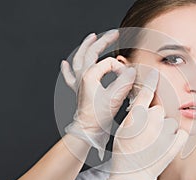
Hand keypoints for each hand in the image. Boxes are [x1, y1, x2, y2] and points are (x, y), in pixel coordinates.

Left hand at [61, 30, 135, 159]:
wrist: (87, 129)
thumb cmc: (99, 116)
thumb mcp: (116, 97)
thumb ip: (125, 80)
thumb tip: (131, 70)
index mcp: (90, 75)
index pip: (109, 63)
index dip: (121, 68)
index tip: (129, 77)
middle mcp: (82, 75)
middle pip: (91, 52)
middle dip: (104, 41)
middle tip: (114, 34)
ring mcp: (78, 82)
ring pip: (79, 58)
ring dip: (85, 46)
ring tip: (91, 37)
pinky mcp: (78, 90)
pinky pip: (69, 76)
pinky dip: (67, 68)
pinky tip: (64, 63)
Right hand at [102, 70, 188, 179]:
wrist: (130, 176)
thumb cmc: (123, 152)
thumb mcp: (123, 128)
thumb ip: (134, 112)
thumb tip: (142, 99)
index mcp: (136, 117)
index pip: (147, 92)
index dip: (152, 81)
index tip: (155, 74)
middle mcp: (152, 122)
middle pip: (159, 109)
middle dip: (155, 117)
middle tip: (147, 131)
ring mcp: (165, 133)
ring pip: (169, 121)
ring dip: (164, 128)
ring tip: (154, 141)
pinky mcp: (175, 145)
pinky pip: (182, 132)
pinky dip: (177, 136)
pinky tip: (167, 143)